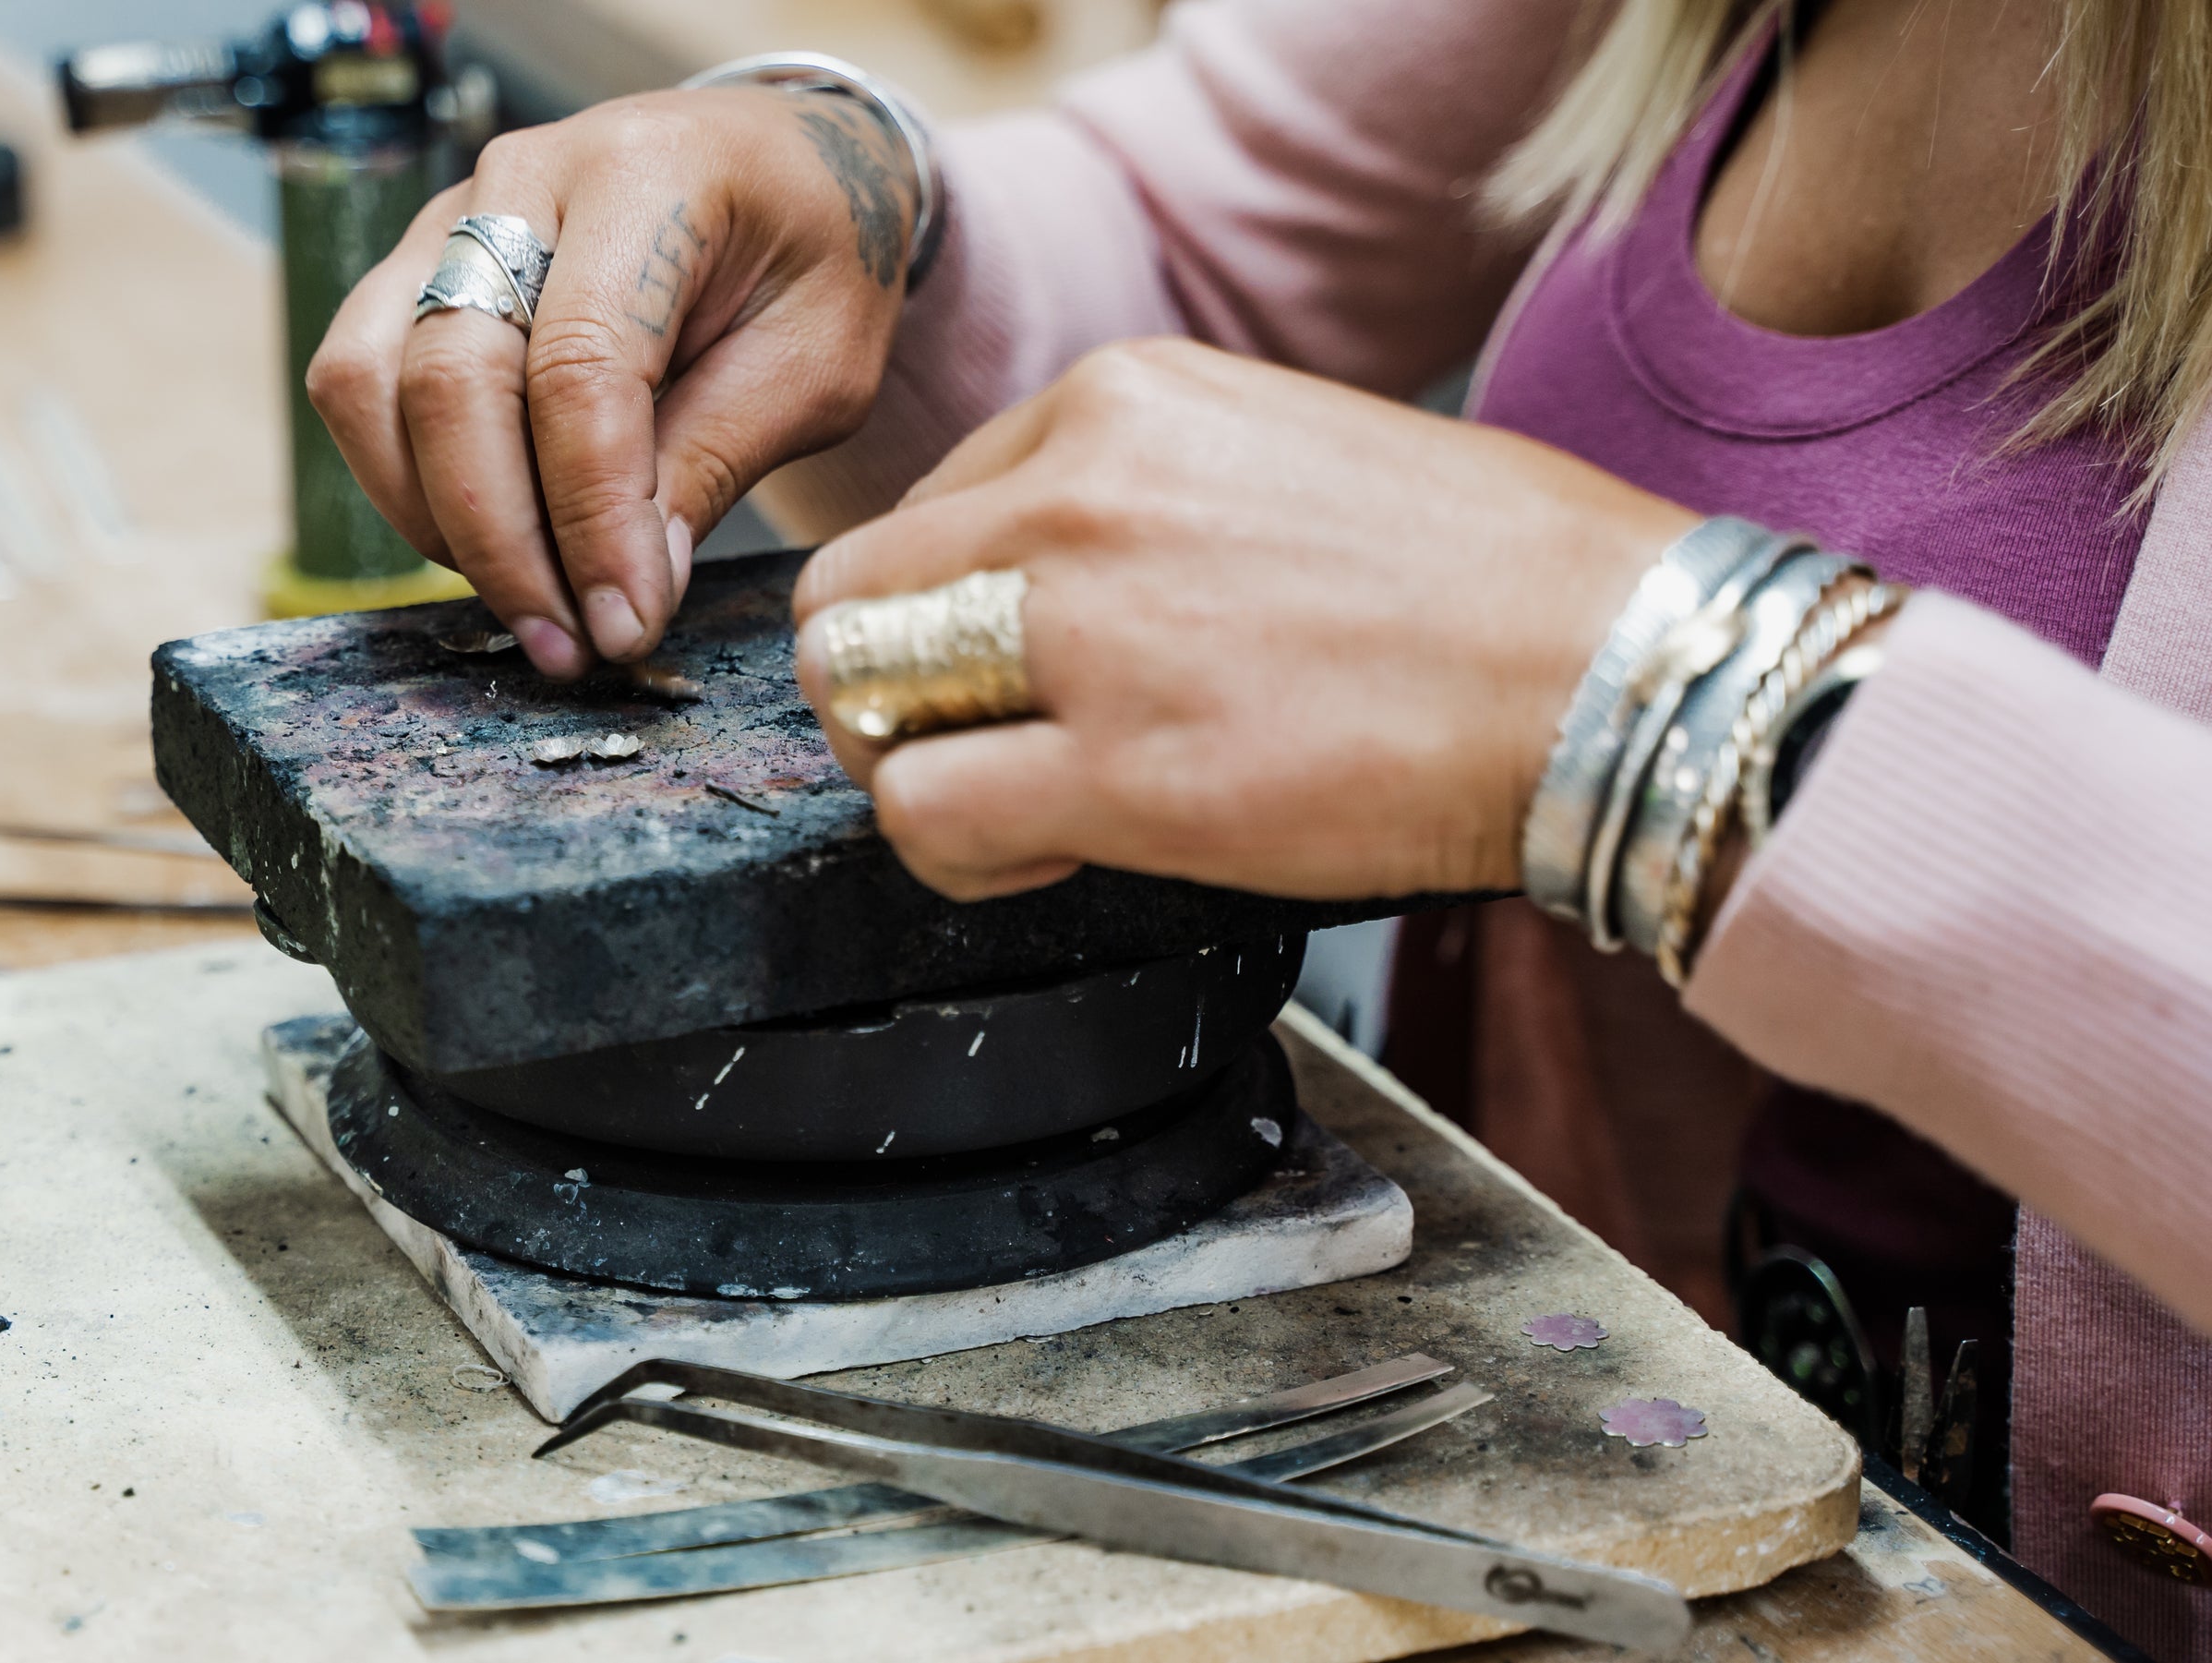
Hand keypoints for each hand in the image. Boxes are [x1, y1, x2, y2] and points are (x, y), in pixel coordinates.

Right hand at [306, 88, 918, 678]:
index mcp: (647, 175)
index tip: (623, 626)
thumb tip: (623, 590)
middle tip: (568, 647)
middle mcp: (524, 180)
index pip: (580, 368)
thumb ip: (718, 458)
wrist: (780, 170)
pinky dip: (404, 486)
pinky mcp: (410, 268)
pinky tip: (490, 545)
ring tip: (534, 606)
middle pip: (453, 378)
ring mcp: (448, 218)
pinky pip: (356, 388)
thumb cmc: (811, 257)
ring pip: (369, 385)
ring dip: (436, 522)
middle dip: (504, 542)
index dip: (589, 517)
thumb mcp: (818, 363)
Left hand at [794, 339, 1698, 901]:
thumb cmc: (1490, 579)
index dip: (954, 606)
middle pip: (857, 596)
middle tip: (969, 741)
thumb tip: (1040, 584)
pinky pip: (925, 815)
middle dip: (890, 684)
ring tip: (1015, 801)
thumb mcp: (1279, 449)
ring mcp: (1090, 630)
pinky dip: (956, 854)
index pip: (928, 505)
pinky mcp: (1123, 772)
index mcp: (1118, 400)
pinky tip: (1046, 855)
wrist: (1622, 668)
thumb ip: (1134, 496)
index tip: (1022, 662)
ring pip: (860, 698)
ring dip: (914, 765)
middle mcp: (1079, 494)